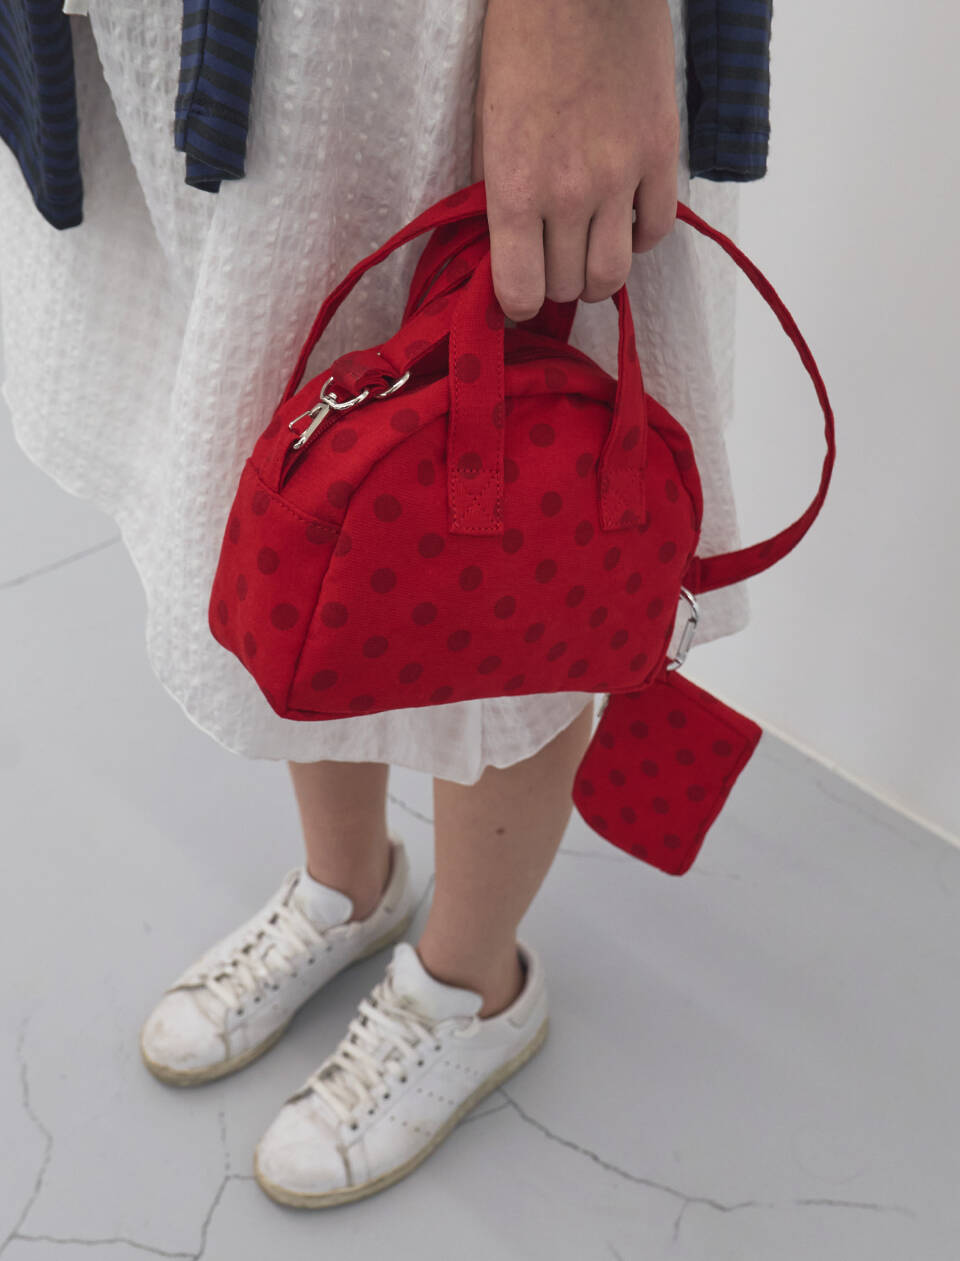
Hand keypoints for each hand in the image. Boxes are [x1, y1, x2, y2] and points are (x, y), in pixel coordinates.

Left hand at [471, 0, 678, 321]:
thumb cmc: (525, 38)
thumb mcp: (488, 118)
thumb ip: (497, 185)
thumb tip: (504, 239)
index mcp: (515, 185)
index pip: (520, 290)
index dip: (517, 303)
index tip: (516, 296)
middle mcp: (569, 194)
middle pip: (565, 286)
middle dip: (553, 282)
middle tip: (549, 260)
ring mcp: (620, 178)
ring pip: (612, 275)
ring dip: (595, 274)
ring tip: (587, 253)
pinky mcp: (660, 156)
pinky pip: (656, 232)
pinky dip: (639, 237)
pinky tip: (625, 219)